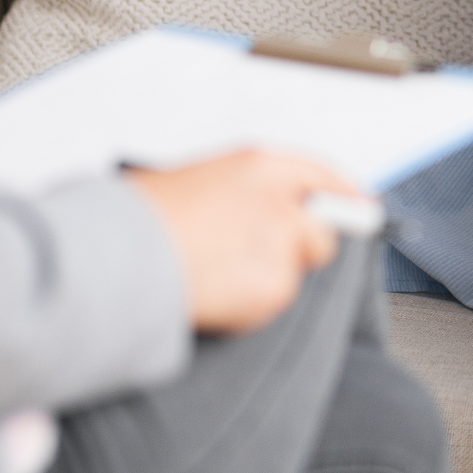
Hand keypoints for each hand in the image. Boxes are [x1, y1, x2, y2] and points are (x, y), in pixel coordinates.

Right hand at [128, 151, 359, 335]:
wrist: (115, 255)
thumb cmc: (138, 218)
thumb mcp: (192, 181)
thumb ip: (241, 192)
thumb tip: (262, 208)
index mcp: (259, 165)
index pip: (324, 177)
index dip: (342, 197)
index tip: (357, 210)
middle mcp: (280, 200)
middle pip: (323, 232)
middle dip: (300, 249)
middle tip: (259, 257)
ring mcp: (280, 246)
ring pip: (295, 273)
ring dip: (266, 280)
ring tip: (214, 274)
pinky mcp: (272, 288)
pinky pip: (270, 305)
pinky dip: (246, 308)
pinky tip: (210, 294)